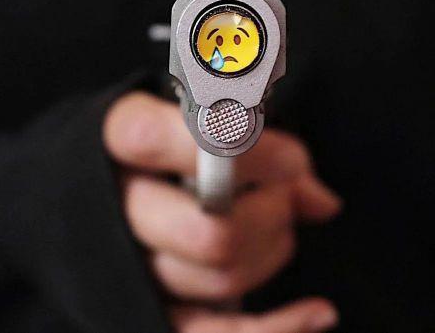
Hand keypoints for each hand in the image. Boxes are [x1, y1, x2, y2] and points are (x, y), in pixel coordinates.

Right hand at [103, 92, 342, 332]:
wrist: (112, 180)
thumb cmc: (172, 144)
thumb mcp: (199, 123)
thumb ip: (261, 150)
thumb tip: (321, 202)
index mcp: (121, 140)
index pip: (158, 141)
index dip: (237, 153)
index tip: (290, 159)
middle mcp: (117, 205)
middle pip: (208, 233)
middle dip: (270, 214)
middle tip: (283, 193)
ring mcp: (130, 263)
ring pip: (218, 278)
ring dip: (271, 249)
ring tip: (279, 224)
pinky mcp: (150, 304)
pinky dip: (274, 329)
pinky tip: (317, 312)